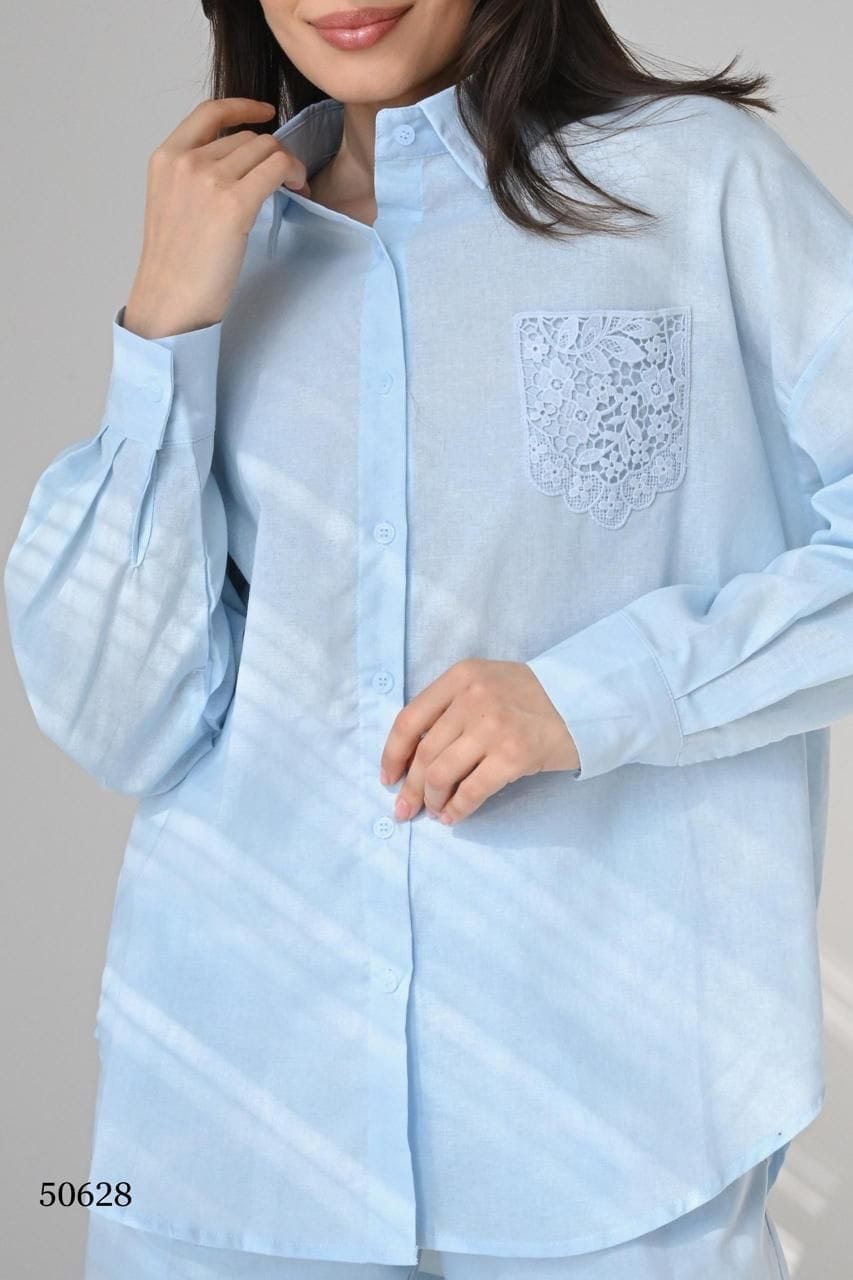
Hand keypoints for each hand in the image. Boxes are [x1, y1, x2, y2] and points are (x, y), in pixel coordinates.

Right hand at [123, 98, 310, 338]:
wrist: (170, 300)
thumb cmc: (176, 266)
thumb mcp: (172, 205)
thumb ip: (195, 177)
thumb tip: (239, 163)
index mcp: (165, 158)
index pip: (209, 112)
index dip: (243, 107)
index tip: (265, 112)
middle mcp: (185, 161)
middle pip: (247, 136)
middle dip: (272, 153)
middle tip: (287, 180)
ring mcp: (208, 179)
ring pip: (266, 148)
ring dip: (287, 165)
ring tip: (294, 188)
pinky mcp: (234, 203)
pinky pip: (277, 168)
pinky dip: (294, 173)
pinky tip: (298, 189)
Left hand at [379, 658, 580, 825]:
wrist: (585, 700)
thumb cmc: (531, 696)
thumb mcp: (486, 682)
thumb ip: (451, 707)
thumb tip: (414, 757)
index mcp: (460, 677)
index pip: (410, 719)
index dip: (393, 753)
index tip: (388, 777)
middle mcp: (472, 698)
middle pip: (424, 753)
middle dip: (411, 788)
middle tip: (406, 809)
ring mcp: (493, 727)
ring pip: (442, 774)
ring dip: (433, 800)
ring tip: (436, 811)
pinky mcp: (513, 755)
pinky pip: (472, 791)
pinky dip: (458, 809)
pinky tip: (455, 817)